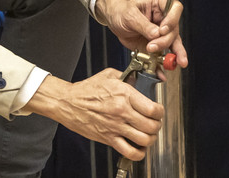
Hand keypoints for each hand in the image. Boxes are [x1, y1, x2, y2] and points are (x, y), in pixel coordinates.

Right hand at [26, 68, 163, 161]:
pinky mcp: (108, 138)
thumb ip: (128, 77)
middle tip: (155, 123)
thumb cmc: (86, 90)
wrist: (68, 103)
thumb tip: (140, 80)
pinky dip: (139, 153)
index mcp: (124, 95)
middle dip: (157, 126)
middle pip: (151, 126)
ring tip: (148, 135)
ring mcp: (115, 127)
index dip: (160, 112)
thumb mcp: (110, 75)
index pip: (153, 109)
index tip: (158, 111)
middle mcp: (122, 112)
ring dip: (150, 139)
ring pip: (144, 140)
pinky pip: (129, 152)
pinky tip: (139, 147)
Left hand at [97, 0, 188, 68]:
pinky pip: (164, 53)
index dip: (172, 20)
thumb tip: (156, 34)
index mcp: (159, 3)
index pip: (175, 8)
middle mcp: (164, 16)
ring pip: (174, 42)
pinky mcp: (158, 44)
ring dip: (174, 54)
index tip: (162, 30)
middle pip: (174, 29)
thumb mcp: (129, 15)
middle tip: (152, 46)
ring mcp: (162, 31)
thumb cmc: (121, 11)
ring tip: (173, 63)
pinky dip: (164, 63)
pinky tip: (165, 70)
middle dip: (165, 40)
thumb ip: (143, 25)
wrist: (115, 21)